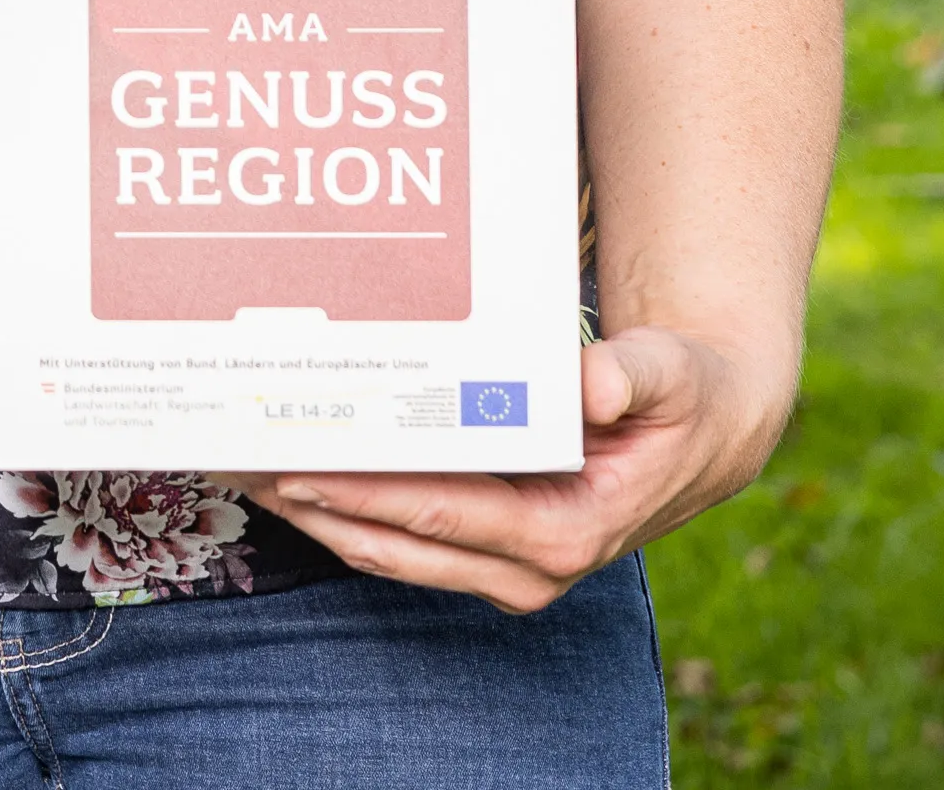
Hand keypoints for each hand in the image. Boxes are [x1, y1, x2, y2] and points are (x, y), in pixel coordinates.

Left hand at [244, 324, 789, 612]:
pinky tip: (303, 469)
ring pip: (389, 550)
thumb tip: (591, 387)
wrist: (701, 430)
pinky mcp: (489, 550)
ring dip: (320, 513)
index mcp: (566, 532)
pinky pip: (403, 537)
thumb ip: (630, 377)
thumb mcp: (670, 377)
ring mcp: (504, 566)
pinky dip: (350, 508)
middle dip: (317, 506)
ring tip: (249, 467)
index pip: (442, 516)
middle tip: (242, 462)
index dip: (366, 494)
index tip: (301, 465)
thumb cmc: (681, 398)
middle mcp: (529, 567)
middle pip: (397, 543)